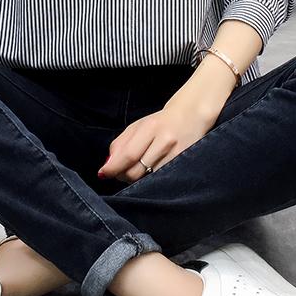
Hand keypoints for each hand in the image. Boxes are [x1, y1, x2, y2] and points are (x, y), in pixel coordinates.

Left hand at [98, 98, 218, 184]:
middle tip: (121, 172)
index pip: (127, 155)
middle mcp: (164, 141)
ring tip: (138, 170)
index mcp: (150, 128)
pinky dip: (151, 180)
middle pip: (136, 171)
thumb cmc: (161, 122)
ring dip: (137, 179)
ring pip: (148, 179)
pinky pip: (161, 179)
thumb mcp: (138, 127)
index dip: (113, 168)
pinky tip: (151, 173)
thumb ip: (120, 144)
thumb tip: (107, 166)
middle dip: (123, 175)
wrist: (192, 116)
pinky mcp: (184, 164)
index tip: (103, 174)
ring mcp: (176, 154)